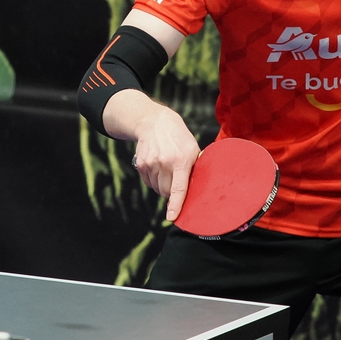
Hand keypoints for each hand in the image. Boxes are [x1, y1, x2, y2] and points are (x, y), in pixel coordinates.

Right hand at [130, 101, 202, 220]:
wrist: (155, 122)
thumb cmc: (179, 137)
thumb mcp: (192, 148)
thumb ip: (195, 168)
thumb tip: (199, 190)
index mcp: (181, 160)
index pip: (179, 188)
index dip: (175, 205)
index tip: (172, 217)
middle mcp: (164, 162)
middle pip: (166, 192)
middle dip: (171, 192)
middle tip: (176, 180)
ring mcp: (151, 163)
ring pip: (156, 188)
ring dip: (162, 185)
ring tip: (166, 169)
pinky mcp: (141, 164)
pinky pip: (148, 182)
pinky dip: (154, 180)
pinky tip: (157, 167)